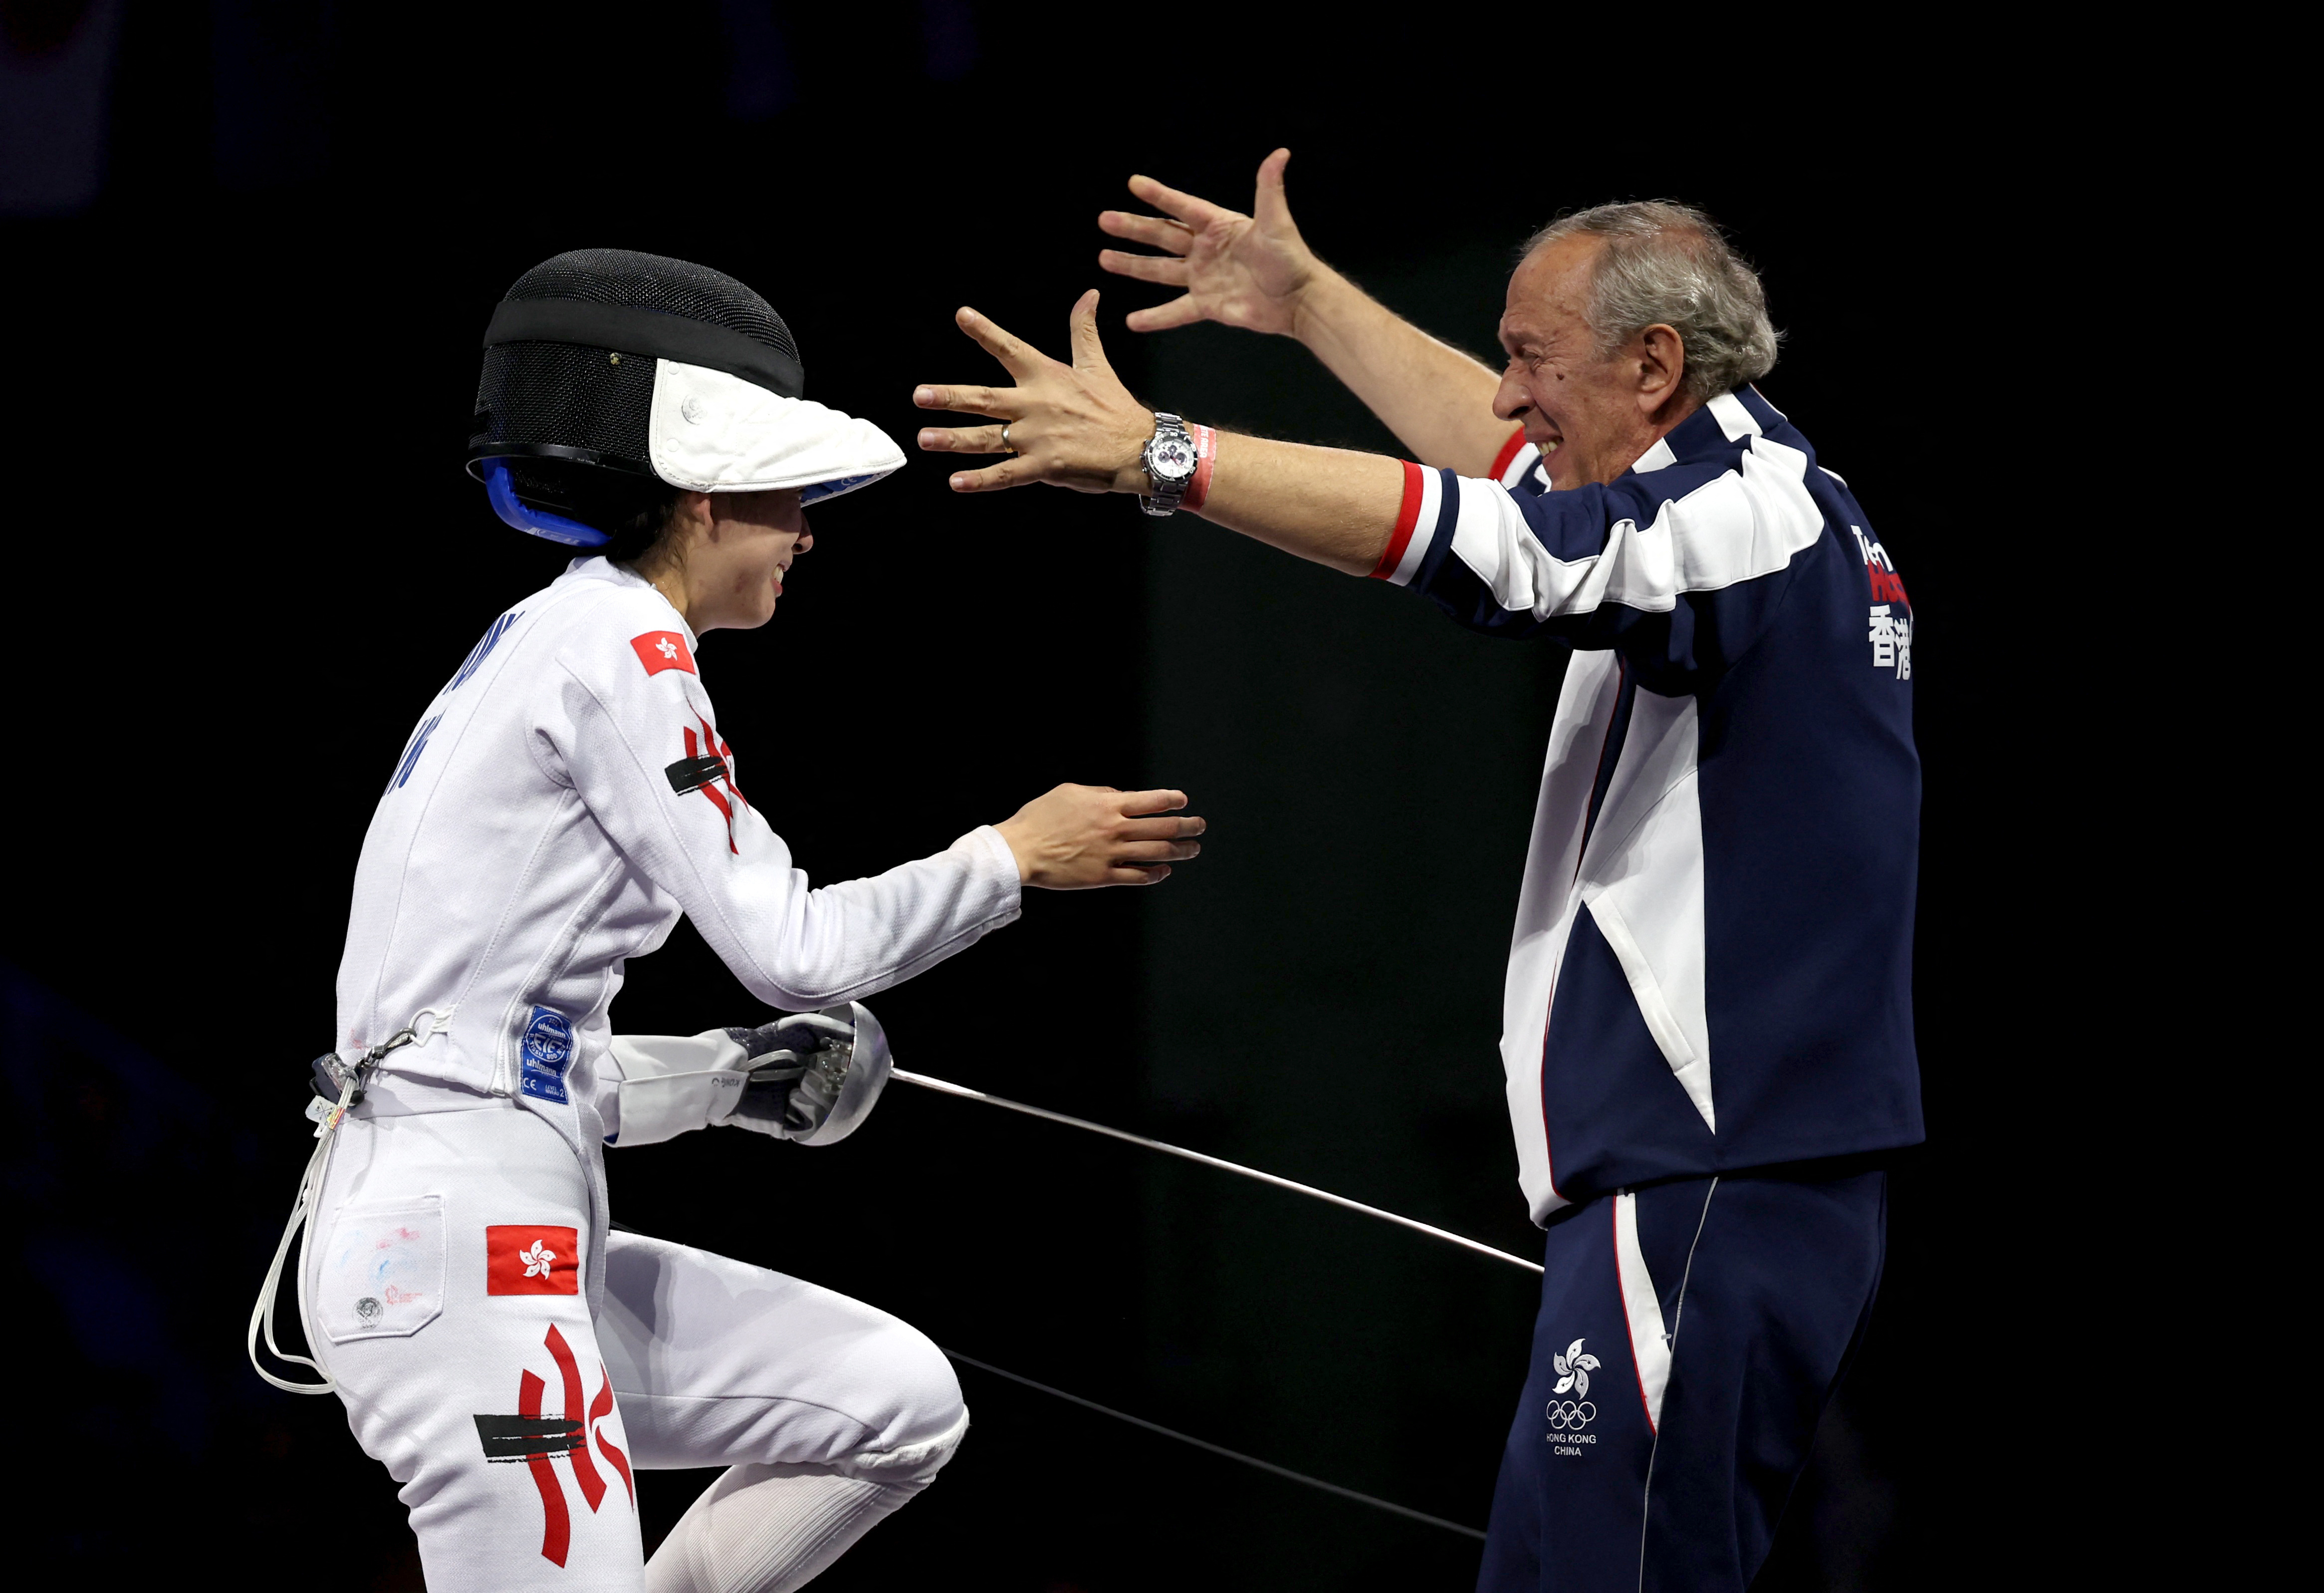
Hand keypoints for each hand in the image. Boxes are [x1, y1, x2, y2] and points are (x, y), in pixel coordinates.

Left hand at [913, 292, 1153, 495]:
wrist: (1141, 448)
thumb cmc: (1116, 408)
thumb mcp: (1097, 365)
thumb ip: (1084, 330)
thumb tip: (1090, 294)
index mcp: (1047, 376)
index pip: (1010, 348)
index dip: (986, 331)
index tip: (962, 315)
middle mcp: (1036, 404)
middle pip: (985, 398)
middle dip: (950, 396)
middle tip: (919, 395)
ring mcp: (1038, 438)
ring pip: (987, 438)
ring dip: (953, 438)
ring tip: (924, 438)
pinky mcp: (1045, 467)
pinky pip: (1006, 474)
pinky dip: (981, 480)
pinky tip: (956, 482)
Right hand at [994, 785, 1204, 887]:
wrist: (1020, 850)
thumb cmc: (1040, 817)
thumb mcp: (1070, 792)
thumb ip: (1100, 793)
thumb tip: (1120, 797)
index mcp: (1107, 806)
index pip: (1151, 801)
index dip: (1172, 800)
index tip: (1182, 801)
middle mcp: (1114, 830)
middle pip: (1163, 827)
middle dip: (1188, 825)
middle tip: (1200, 825)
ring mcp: (1111, 855)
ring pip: (1157, 852)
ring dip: (1180, 850)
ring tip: (1193, 849)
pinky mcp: (1103, 877)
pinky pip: (1138, 877)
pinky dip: (1155, 874)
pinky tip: (1164, 870)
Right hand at [1097, 148, 1319, 336]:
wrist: (1298, 301)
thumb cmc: (1290, 259)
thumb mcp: (1277, 223)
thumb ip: (1270, 190)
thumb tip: (1280, 154)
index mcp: (1218, 225)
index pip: (1182, 207)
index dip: (1159, 195)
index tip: (1134, 183)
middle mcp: (1205, 249)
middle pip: (1162, 236)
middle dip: (1133, 228)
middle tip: (1105, 220)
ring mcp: (1203, 277)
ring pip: (1160, 271)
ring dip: (1132, 264)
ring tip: (1104, 258)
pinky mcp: (1206, 305)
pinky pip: (1175, 311)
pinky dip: (1155, 317)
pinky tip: (1132, 320)